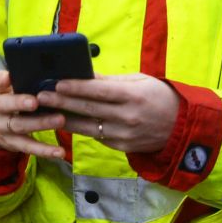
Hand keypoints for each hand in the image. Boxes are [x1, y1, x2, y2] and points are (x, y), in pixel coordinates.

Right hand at [0, 70, 65, 159]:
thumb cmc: (8, 99)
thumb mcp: (7, 88)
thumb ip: (20, 78)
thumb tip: (44, 67)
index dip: (3, 80)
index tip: (10, 76)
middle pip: (7, 106)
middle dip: (20, 103)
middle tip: (36, 101)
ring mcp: (5, 129)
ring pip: (21, 126)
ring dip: (40, 124)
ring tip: (60, 120)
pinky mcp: (14, 144)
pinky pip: (29, 148)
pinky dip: (45, 151)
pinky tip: (60, 152)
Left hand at [39, 73, 179, 152]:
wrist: (180, 126)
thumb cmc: (158, 96)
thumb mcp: (139, 81)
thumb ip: (111, 81)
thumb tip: (85, 75)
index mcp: (133, 96)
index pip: (99, 91)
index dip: (76, 88)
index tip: (57, 83)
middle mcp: (128, 117)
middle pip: (89, 109)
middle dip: (62, 102)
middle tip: (41, 96)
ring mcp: (124, 135)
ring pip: (88, 127)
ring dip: (65, 118)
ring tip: (46, 110)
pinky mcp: (122, 146)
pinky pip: (97, 136)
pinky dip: (80, 128)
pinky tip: (65, 121)